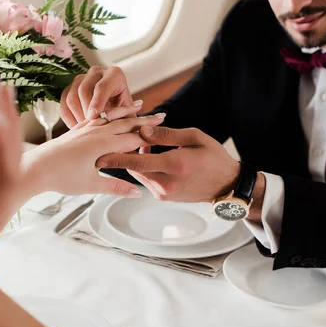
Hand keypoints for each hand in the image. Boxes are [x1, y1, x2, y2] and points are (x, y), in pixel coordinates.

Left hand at [23, 109, 166, 197]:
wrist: (35, 168)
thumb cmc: (62, 177)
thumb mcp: (92, 185)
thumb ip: (116, 187)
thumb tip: (137, 193)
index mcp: (104, 144)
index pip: (133, 138)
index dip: (150, 135)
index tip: (165, 130)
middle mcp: (96, 132)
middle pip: (126, 123)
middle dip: (144, 120)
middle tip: (162, 115)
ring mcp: (85, 129)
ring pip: (111, 117)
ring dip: (127, 111)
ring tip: (140, 104)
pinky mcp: (76, 131)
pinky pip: (97, 118)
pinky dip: (108, 114)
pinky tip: (108, 113)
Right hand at [60, 66, 134, 127]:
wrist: (115, 114)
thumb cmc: (125, 116)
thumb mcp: (130, 116)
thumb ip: (127, 118)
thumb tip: (123, 117)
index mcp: (115, 75)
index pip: (102, 86)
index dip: (97, 102)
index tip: (93, 117)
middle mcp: (97, 72)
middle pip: (84, 89)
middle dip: (85, 111)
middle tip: (88, 128)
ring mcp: (81, 79)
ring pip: (72, 96)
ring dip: (76, 115)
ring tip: (84, 130)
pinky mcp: (70, 88)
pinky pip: (64, 103)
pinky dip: (68, 118)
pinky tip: (76, 128)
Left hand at [97, 126, 241, 202]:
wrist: (226, 185)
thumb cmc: (214, 157)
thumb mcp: (194, 137)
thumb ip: (166, 135)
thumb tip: (142, 130)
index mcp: (174, 166)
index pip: (138, 161)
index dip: (116, 157)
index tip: (98, 154)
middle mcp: (166, 183)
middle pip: (134, 167)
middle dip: (124, 153)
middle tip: (115, 140)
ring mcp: (164, 193)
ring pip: (139, 173)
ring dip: (134, 160)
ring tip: (135, 144)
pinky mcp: (163, 196)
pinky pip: (146, 179)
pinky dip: (143, 167)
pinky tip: (148, 155)